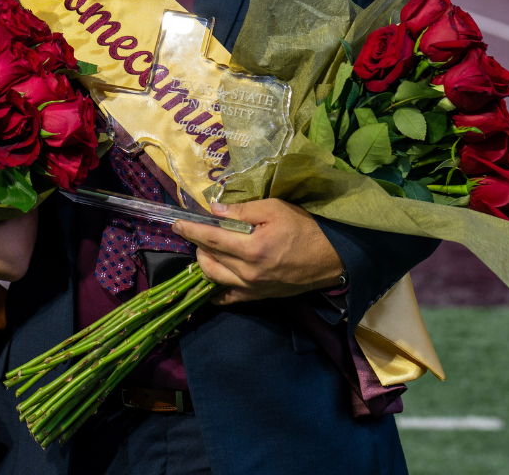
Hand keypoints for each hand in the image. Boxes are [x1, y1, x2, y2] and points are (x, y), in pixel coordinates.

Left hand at [172, 199, 344, 305]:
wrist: (332, 257)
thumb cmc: (304, 228)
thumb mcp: (274, 209)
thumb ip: (241, 210)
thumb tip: (213, 210)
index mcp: (252, 249)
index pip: (210, 239)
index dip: (190, 230)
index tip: (176, 223)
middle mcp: (248, 273)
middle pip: (208, 261)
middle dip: (197, 246)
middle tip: (198, 232)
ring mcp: (253, 289)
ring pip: (214, 280)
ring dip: (204, 264)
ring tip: (205, 250)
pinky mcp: (260, 297)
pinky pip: (229, 298)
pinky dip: (216, 291)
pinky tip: (211, 280)